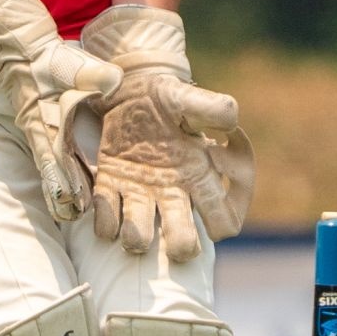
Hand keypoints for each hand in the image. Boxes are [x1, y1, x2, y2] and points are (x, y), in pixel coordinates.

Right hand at [0, 0, 120, 222]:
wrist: (20, 45)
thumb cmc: (46, 56)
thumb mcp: (70, 63)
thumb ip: (92, 74)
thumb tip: (114, 80)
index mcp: (46, 120)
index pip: (56, 159)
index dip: (66, 182)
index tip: (74, 205)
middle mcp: (41, 130)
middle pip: (55, 169)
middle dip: (65, 193)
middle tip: (75, 217)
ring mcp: (41, 128)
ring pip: (54, 163)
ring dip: (66, 183)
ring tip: (77, 210)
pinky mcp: (44, 123)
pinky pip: (55, 150)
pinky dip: (64, 167)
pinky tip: (78, 181)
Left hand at [76, 7, 255, 261]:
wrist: (131, 89)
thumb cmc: (167, 96)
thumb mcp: (190, 98)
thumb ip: (213, 108)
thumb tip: (231, 123)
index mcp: (199, 176)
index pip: (222, 218)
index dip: (221, 222)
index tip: (215, 215)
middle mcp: (172, 192)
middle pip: (184, 240)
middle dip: (181, 246)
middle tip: (176, 243)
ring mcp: (139, 194)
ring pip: (140, 236)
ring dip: (137, 239)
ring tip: (134, 233)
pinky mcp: (110, 187)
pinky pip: (106, 219)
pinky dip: (105, 221)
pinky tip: (107, 203)